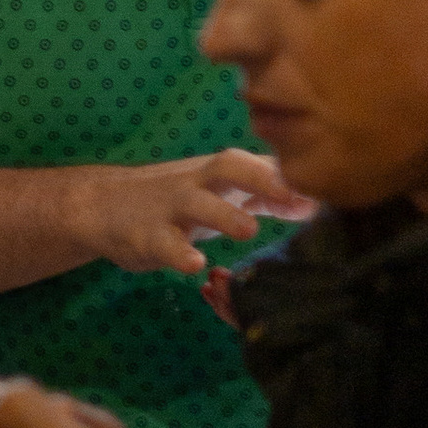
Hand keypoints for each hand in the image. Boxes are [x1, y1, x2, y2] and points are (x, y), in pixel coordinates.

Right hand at [63, 147, 311, 279]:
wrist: (99, 205)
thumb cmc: (174, 198)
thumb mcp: (218, 191)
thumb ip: (264, 195)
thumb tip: (314, 201)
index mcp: (218, 172)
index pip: (259, 162)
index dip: (292, 174)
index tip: (328, 188)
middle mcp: (196, 182)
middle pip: (229, 166)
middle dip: (261, 177)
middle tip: (293, 195)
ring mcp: (169, 207)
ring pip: (197, 204)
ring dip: (224, 214)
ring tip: (250, 229)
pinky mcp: (145, 235)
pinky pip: (164, 243)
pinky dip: (179, 253)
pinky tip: (195, 264)